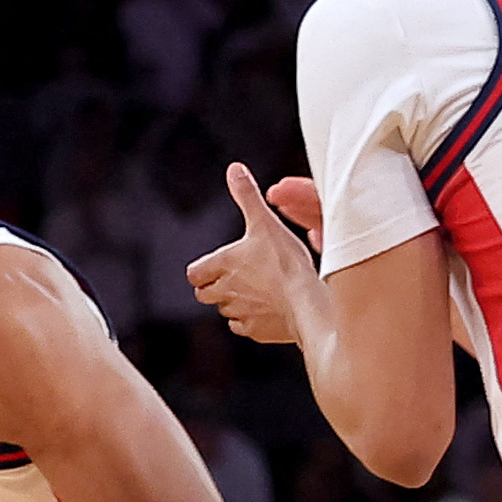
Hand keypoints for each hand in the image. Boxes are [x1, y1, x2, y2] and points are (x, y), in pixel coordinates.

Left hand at [184, 165, 326, 345]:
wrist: (308, 302)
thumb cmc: (286, 262)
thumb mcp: (265, 222)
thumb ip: (247, 196)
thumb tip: (234, 169)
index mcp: (222, 265)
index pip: (194, 273)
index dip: (203, 270)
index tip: (217, 266)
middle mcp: (224, 292)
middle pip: (204, 295)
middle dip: (214, 287)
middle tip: (236, 277)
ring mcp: (239, 314)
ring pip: (225, 311)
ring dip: (234, 302)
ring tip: (256, 291)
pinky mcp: (255, 331)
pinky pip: (243, 327)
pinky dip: (250, 319)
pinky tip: (266, 308)